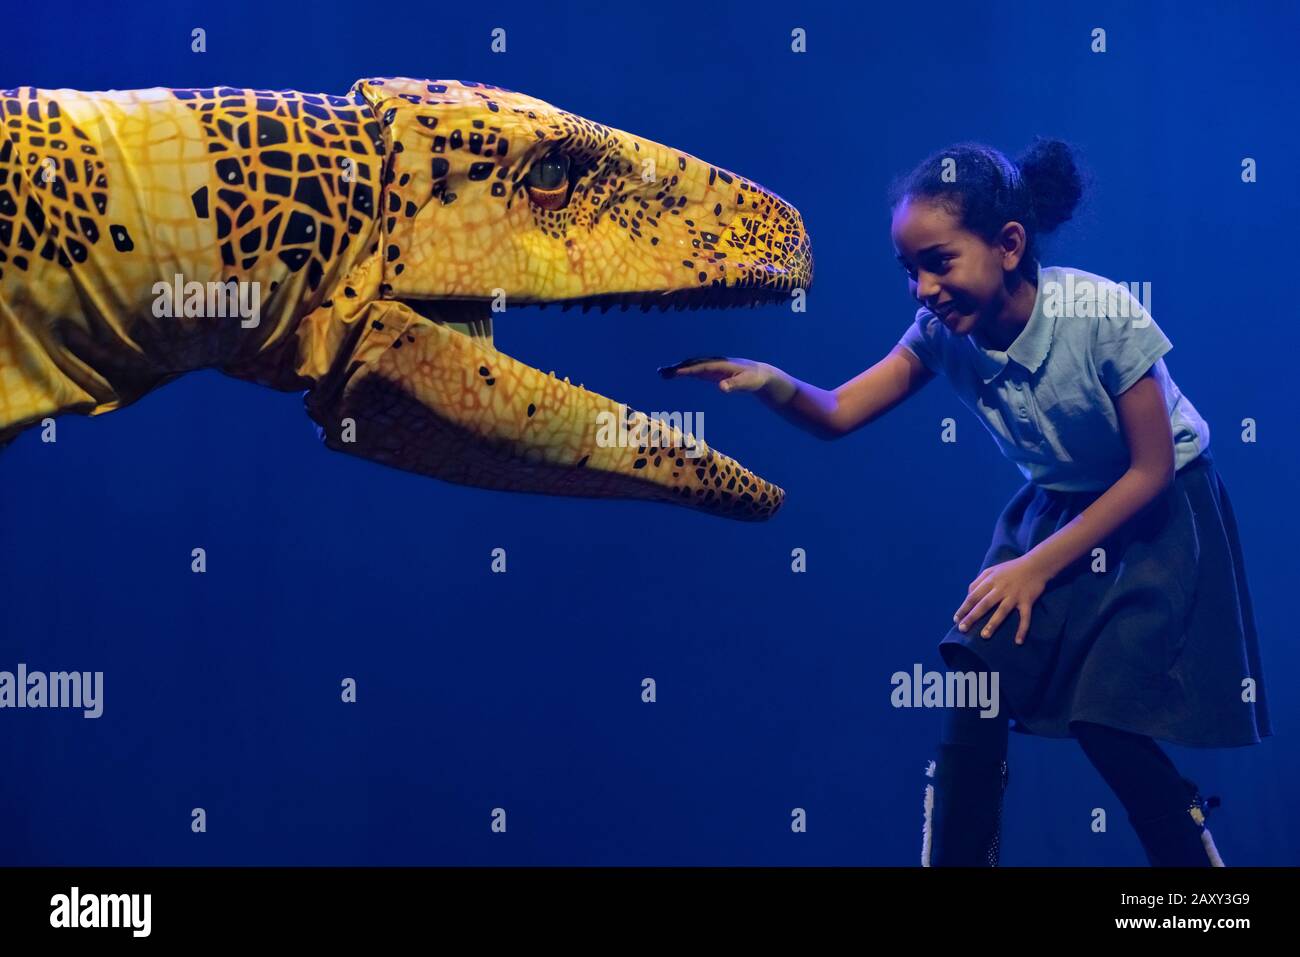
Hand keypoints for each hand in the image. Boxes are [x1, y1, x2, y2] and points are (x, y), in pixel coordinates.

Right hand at [658, 356, 775, 394]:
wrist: (759, 373)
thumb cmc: (753, 378)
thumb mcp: (746, 382)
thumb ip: (734, 384)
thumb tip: (721, 388)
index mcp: (721, 365)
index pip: (701, 367)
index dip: (688, 370)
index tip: (675, 373)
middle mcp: (714, 363)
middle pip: (693, 364)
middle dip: (677, 368)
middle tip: (661, 372)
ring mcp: (712, 366)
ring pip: (692, 366)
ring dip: (677, 368)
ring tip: (662, 373)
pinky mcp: (711, 372)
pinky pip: (695, 370)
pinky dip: (684, 371)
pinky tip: (673, 374)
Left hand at [953, 555, 1048, 645]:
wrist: (1035, 565)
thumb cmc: (1010, 569)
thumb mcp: (991, 570)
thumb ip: (978, 582)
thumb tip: (968, 595)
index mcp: (990, 581)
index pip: (974, 596)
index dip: (964, 608)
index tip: (956, 619)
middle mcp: (1001, 588)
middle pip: (984, 604)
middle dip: (972, 617)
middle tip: (962, 629)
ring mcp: (1014, 595)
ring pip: (1002, 611)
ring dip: (993, 624)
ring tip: (984, 636)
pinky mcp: (1027, 601)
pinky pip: (1025, 617)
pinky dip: (1023, 629)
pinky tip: (1018, 641)